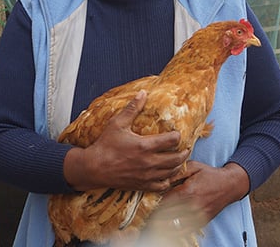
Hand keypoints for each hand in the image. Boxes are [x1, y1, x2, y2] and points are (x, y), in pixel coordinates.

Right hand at [63, 91, 189, 191]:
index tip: (177, 133)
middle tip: (185, 147)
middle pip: (177, 158)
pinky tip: (167, 174)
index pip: (172, 140)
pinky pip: (162, 186)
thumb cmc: (105, 145)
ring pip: (172, 172)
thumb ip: (132, 108)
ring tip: (178, 159)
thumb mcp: (118, 123)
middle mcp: (149, 162)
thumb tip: (143, 93)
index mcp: (145, 146)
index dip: (178, 136)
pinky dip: (168, 180)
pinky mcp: (142, 185)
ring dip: (178, 165)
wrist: (94, 168)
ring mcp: (147, 175)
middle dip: (184, 152)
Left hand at [153, 161, 249, 230]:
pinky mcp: (203, 222)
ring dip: (164, 223)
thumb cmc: (209, 174)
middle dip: (157, 213)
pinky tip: (169, 226)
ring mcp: (198, 216)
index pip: (164, 201)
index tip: (150, 200)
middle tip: (150, 212)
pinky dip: (176, 230)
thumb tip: (161, 179)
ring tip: (155, 221)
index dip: (155, 201)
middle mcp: (192, 206)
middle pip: (167, 215)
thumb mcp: (193, 167)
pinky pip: (185, 231)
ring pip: (175, 225)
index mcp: (188, 191)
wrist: (229, 185)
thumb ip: (176, 173)